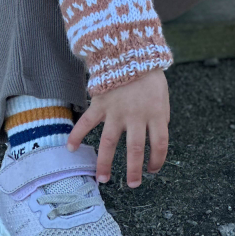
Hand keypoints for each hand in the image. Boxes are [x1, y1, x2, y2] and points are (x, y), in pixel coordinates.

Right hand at [66, 69, 168, 187]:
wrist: (130, 51)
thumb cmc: (149, 74)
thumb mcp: (163, 95)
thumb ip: (160, 116)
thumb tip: (156, 136)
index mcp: (156, 113)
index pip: (160, 144)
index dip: (158, 160)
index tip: (152, 170)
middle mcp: (136, 116)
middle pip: (135, 150)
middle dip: (134, 171)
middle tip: (132, 184)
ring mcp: (116, 111)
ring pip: (110, 143)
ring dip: (105, 163)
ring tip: (103, 179)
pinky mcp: (101, 104)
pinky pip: (87, 122)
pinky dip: (77, 135)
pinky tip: (70, 148)